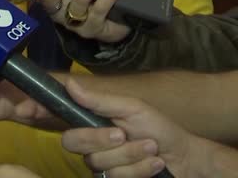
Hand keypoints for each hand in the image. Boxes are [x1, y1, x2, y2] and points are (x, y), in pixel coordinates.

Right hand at [60, 79, 199, 176]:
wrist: (183, 154)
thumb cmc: (156, 127)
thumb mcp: (131, 108)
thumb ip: (99, 101)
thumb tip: (69, 83)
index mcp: (92, 130)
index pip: (69, 136)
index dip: (85, 136)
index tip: (115, 130)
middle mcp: (92, 152)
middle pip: (82, 152)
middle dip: (109, 144)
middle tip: (127, 136)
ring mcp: (104, 170)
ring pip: (103, 166)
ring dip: (133, 155)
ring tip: (152, 148)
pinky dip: (141, 169)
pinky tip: (155, 164)